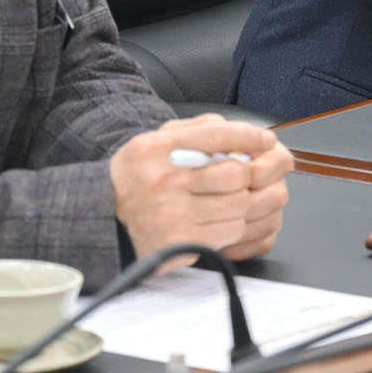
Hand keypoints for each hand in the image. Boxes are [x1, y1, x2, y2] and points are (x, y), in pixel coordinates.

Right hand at [109, 114, 292, 262]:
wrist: (105, 223)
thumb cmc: (138, 179)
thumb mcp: (154, 143)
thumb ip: (196, 129)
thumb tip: (239, 132)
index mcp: (157, 149)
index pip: (216, 135)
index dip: (249, 136)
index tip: (266, 140)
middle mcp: (164, 181)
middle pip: (235, 173)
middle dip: (248, 175)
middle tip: (244, 177)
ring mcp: (173, 214)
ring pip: (239, 205)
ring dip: (243, 202)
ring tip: (231, 199)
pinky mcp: (182, 243)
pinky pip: (231, 231)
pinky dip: (234, 225)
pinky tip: (221, 220)